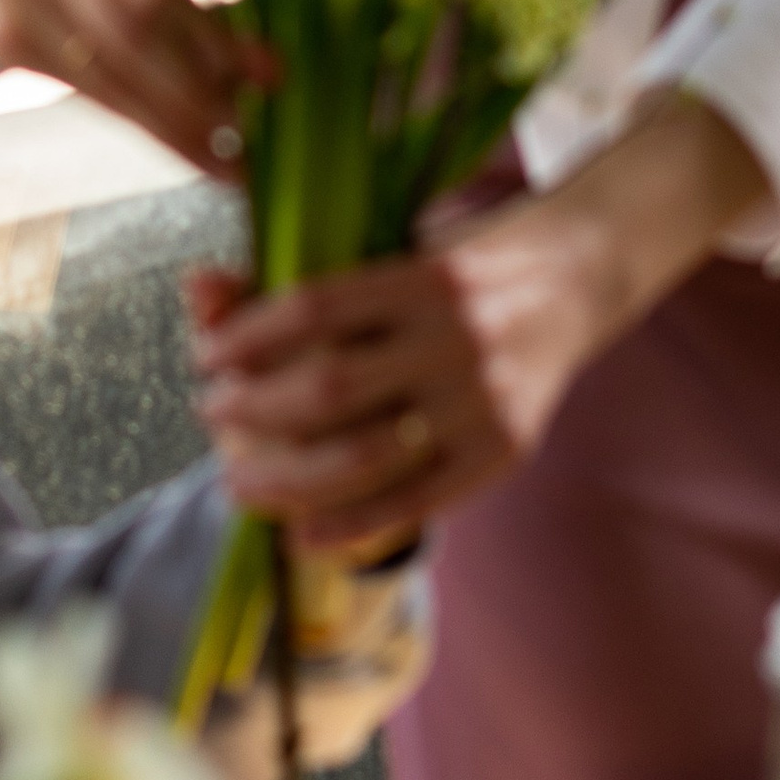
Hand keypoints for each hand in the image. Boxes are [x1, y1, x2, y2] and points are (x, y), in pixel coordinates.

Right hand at [0, 0, 271, 180]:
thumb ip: (187, 1)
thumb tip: (266, 69)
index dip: (210, 39)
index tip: (265, 80)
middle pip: (129, 32)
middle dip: (192, 90)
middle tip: (245, 136)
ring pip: (104, 71)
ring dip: (169, 121)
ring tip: (222, 159)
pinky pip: (80, 87)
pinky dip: (134, 118)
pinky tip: (175, 143)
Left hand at [189, 92, 772, 550]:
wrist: (579, 275)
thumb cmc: (465, 260)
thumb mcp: (396, 245)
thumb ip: (303, 273)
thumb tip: (199, 285)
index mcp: (426, 274)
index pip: (315, 307)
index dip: (247, 335)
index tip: (205, 354)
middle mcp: (460, 337)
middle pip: (329, 388)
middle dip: (252, 409)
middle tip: (211, 412)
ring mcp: (485, 399)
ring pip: (364, 455)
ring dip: (285, 477)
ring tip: (237, 479)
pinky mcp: (506, 449)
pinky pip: (416, 500)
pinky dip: (351, 524)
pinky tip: (299, 534)